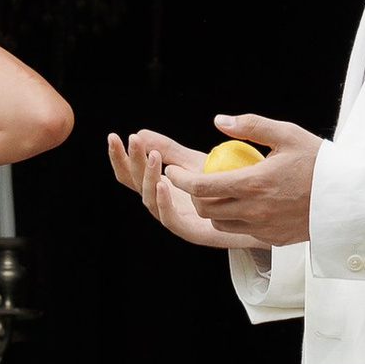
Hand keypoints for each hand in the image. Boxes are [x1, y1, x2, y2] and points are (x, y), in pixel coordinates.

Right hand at [106, 127, 231, 247]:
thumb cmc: (223, 188)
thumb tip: (141, 133)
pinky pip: (170, 219)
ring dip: (149, 177)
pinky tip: (163, 184)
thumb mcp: (193, 163)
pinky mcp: (190, 231)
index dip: (120, 157)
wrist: (251, 213)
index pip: (130, 173)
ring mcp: (173, 218)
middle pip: (136, 184)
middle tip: (131, 139)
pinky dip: (163, 203)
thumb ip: (169, 150)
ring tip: (153, 156)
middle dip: (131, 162)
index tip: (113, 137)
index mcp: (158, 188)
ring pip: (150, 200)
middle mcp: (161, 204)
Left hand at [184, 114, 321, 246]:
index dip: (181, 180)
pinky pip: (242, 231)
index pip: (202, 187)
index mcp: (254, 183)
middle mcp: (255, 210)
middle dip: (193, 195)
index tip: (174, 172)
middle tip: (194, 181)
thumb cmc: (318, 161)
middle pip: (206, 209)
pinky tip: (242, 204)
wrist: (348, 197)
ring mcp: (263, 228)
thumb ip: (251, 126)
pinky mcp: (273, 238)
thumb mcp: (287, 134)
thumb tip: (220, 121)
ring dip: (213, 209)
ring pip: (221, 223)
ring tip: (218, 192)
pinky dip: (234, 220)